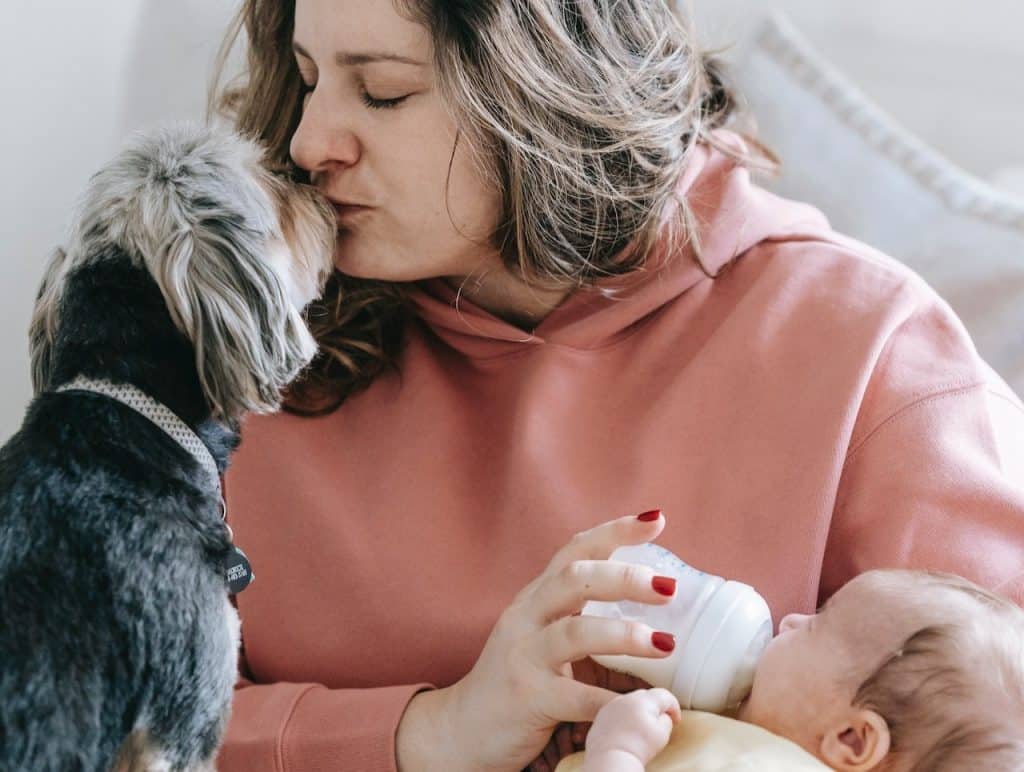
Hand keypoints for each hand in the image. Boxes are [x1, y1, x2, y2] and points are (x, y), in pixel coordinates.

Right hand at [398, 511, 677, 771]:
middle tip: (669, 587)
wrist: (462, 730)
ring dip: (623, 634)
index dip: (615, 531)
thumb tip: (647, 597)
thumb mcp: (542, 633)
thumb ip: (579, 612)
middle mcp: (526, 617)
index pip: (575, 550)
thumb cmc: (519, 679)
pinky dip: (609, 701)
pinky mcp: (526, 697)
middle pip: (575, 580)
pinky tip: (642, 706)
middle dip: (625, 577)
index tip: (656, 519)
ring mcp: (523, 656)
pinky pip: (573, 696)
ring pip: (574, 632)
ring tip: (664, 643)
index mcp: (537, 597)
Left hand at [585, 688, 681, 765]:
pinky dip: (625, 718)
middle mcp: (627, 698)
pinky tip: (628, 732)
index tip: (676, 720)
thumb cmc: (638, 747)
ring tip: (643, 729)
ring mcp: (612, 705)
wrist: (611, 757)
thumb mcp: (662, 734)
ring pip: (631, 704)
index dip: (674, 707)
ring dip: (639, 712)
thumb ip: (666, 720)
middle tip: (661, 723)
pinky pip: (618, 712)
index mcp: (644, 700)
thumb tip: (663, 716)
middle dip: (656, 708)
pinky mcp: (602, 715)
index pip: (664, 695)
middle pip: (647, 697)